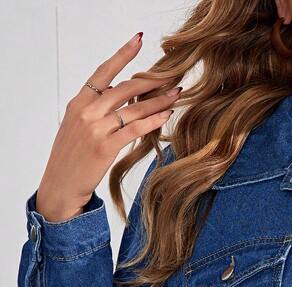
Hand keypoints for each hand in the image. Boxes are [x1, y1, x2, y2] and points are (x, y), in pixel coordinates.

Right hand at [35, 31, 181, 221]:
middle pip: (123, 88)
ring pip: (133, 108)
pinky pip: (134, 129)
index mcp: (78, 103)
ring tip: (175, 93)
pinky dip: (152, 121)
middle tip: (170, 75)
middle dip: (149, 81)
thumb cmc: (71, 159)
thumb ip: (94, 110)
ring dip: (157, 100)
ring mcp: (95, 128)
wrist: (60, 185)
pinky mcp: (106, 147)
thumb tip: (116, 95)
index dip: (122, 55)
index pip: (103, 72)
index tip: (137, 41)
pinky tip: (165, 115)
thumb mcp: (76, 127)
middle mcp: (86, 111)